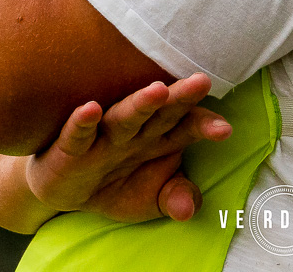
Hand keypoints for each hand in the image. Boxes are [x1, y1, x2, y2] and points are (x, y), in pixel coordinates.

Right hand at [25, 72, 229, 222]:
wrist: (67, 192)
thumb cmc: (117, 184)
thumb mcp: (151, 198)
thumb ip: (175, 198)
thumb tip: (188, 210)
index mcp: (160, 138)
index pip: (187, 127)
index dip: (204, 125)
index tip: (224, 129)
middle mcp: (135, 131)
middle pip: (162, 112)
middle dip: (181, 98)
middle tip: (202, 82)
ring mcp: (104, 137)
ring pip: (124, 117)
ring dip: (140, 104)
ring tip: (158, 90)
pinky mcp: (71, 148)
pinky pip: (77, 135)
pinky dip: (82, 122)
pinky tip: (91, 109)